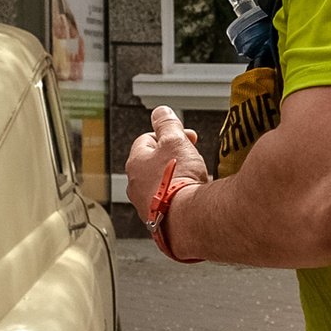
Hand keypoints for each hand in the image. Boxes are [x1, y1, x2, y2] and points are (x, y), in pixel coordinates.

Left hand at [126, 105, 208, 225]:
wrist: (187, 216)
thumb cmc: (179, 179)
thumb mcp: (175, 140)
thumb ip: (167, 123)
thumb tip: (160, 111)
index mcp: (135, 162)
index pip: (147, 139)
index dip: (168, 135)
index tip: (186, 138)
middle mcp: (135, 184)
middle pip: (154, 162)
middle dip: (173, 157)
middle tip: (192, 157)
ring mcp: (145, 204)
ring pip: (161, 183)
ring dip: (177, 178)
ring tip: (195, 178)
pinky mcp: (158, 219)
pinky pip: (169, 202)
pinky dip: (180, 197)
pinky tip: (193, 196)